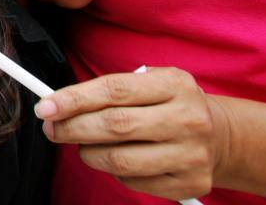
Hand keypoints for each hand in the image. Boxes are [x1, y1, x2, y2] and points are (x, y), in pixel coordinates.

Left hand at [35, 67, 224, 200]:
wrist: (220, 136)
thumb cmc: (169, 104)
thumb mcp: (151, 81)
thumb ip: (110, 88)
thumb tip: (59, 104)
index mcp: (175, 85)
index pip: (113, 90)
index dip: (74, 99)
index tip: (45, 106)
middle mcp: (187, 119)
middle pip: (114, 126)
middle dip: (72, 128)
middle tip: (52, 129)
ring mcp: (192, 154)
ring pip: (120, 161)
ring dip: (89, 154)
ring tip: (83, 146)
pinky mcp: (192, 183)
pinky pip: (134, 182)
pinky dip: (114, 173)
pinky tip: (115, 159)